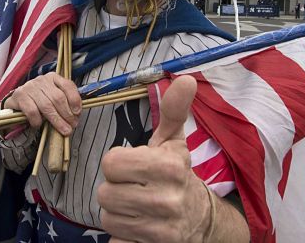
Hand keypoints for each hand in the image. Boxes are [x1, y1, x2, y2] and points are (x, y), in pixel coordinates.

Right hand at [3, 72, 81, 135]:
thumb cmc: (39, 101)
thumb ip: (65, 103)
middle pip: (58, 98)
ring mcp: (29, 87)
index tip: (77, 112)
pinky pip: (32, 111)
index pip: (68, 85)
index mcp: (53, 78)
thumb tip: (76, 116)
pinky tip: (39, 125)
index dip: (74, 99)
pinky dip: (37, 120)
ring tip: (63, 129)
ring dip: (57, 120)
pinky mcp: (19, 96)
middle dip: (67, 114)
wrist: (17, 103)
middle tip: (72, 126)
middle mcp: (42, 80)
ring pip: (46, 106)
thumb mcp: (53, 98)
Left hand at [98, 75, 210, 241]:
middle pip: (105, 193)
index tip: (135, 167)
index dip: (118, 164)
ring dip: (118, 213)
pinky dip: (122, 237)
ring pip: (108, 219)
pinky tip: (139, 228)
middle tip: (135, 188)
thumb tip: (185, 79)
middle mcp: (167, 199)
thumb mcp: (174, 142)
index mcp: (170, 167)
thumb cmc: (177, 174)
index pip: (111, 163)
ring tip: (137, 207)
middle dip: (116, 190)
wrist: (199, 220)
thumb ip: (174, 110)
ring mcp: (160, 230)